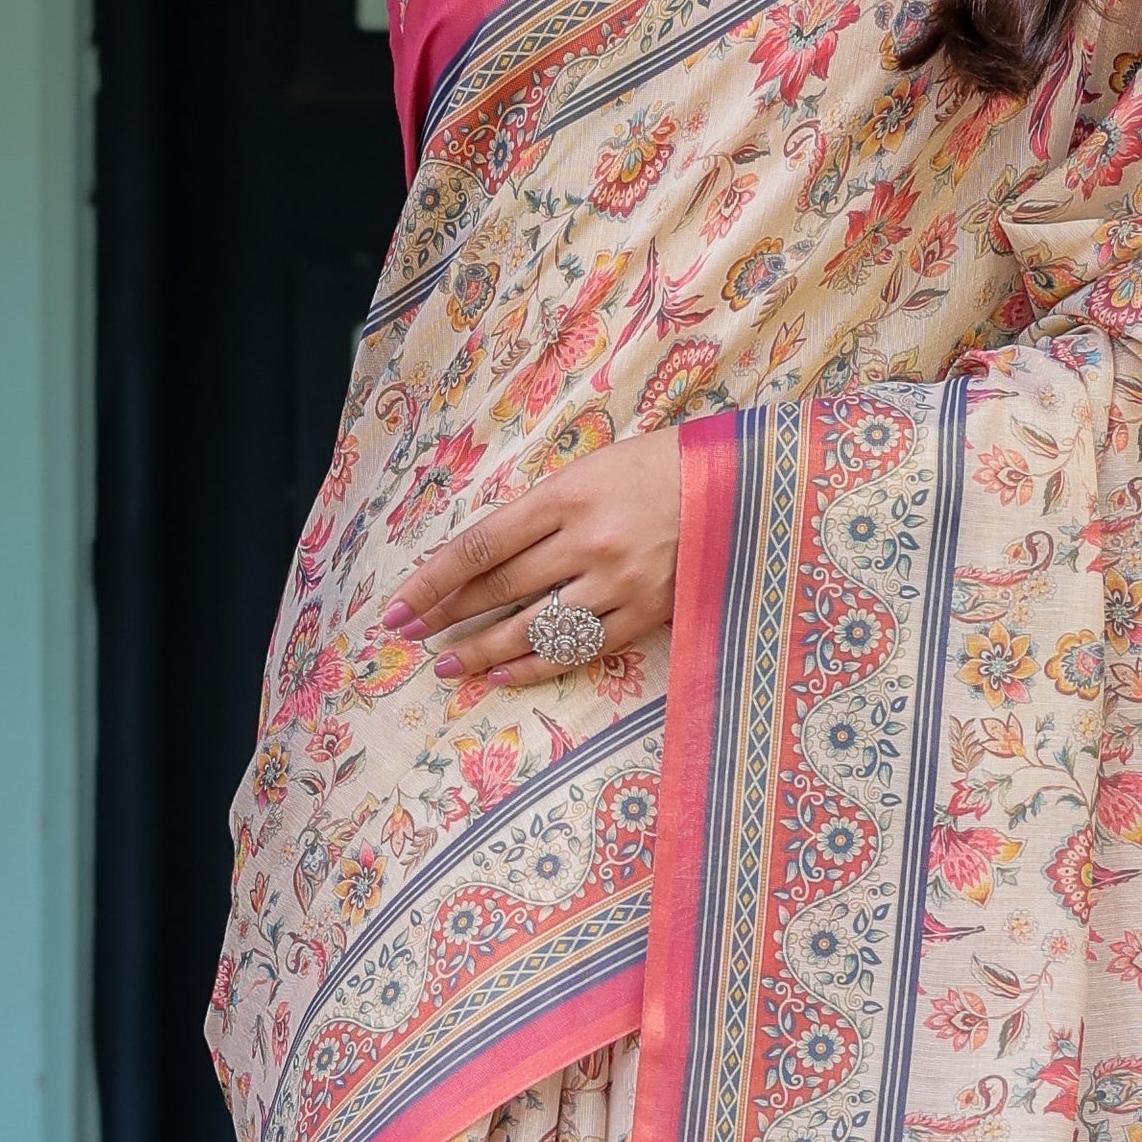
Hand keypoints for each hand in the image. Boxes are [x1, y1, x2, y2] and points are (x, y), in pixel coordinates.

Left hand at [389, 427, 684, 692]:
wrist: (742, 484)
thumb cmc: (660, 467)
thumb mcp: (592, 469)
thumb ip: (542, 511)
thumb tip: (484, 556)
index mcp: (567, 494)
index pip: (481, 546)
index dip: (433, 580)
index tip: (399, 604)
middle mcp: (588, 541)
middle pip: (500, 589)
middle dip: (446, 615)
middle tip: (410, 635)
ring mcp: (619, 582)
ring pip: (535, 628)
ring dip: (483, 651)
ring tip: (448, 665)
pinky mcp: (648, 612)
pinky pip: (582, 649)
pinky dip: (537, 666)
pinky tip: (503, 674)